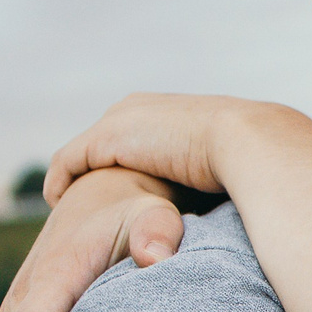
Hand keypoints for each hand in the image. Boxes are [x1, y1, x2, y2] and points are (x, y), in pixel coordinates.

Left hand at [46, 92, 299, 203]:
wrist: (250, 143)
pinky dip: (60, 180)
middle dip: (90, 169)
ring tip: (65, 204)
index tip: (116, 192)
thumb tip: (229, 200)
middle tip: (81, 201)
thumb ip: (217, 175)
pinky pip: (69, 162)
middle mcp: (139, 108)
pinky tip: (58, 202)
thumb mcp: (230, 164)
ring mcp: (121, 120)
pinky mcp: (108, 138)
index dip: (121, 164)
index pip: (131, 136)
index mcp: (168, 110)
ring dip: (72, 176)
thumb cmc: (253, 161)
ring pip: (82, 152)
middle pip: (101, 141)